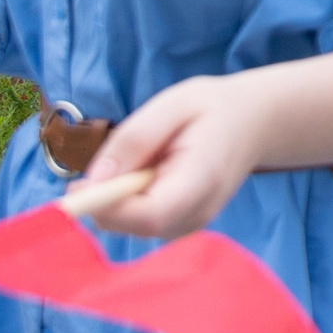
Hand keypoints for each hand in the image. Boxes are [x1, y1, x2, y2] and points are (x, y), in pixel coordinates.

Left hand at [78, 75, 264, 238]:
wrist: (254, 123)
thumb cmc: (212, 109)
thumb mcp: (172, 104)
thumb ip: (133, 140)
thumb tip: (93, 182)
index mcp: (202, 179)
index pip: (150, 215)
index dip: (107, 207)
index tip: (77, 187)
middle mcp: (199, 213)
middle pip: (134, 227)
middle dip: (104, 201)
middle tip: (109, 161)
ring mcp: (191, 225)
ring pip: (131, 227)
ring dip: (117, 199)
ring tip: (142, 160)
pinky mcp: (181, 227)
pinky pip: (139, 224)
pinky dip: (128, 202)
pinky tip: (145, 175)